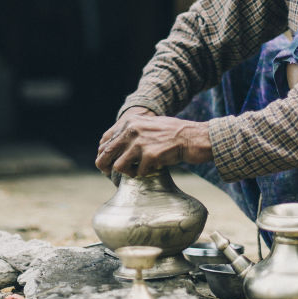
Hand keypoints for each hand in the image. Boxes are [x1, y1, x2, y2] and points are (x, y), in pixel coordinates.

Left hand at [95, 107, 212, 177]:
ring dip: (126, 172)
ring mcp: (140, 142)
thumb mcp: (148, 126)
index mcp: (130, 122)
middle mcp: (132, 130)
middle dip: (106, 167)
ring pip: (118, 166)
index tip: (108, 164)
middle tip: (110, 175)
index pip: (105, 141)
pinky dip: (145, 174)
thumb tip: (113, 149)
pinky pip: (138, 173)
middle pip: (106, 154)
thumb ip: (131, 133)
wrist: (194, 136)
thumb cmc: (172, 134)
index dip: (103, 155)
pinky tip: (154, 168)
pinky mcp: (150, 155)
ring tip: (136, 171)